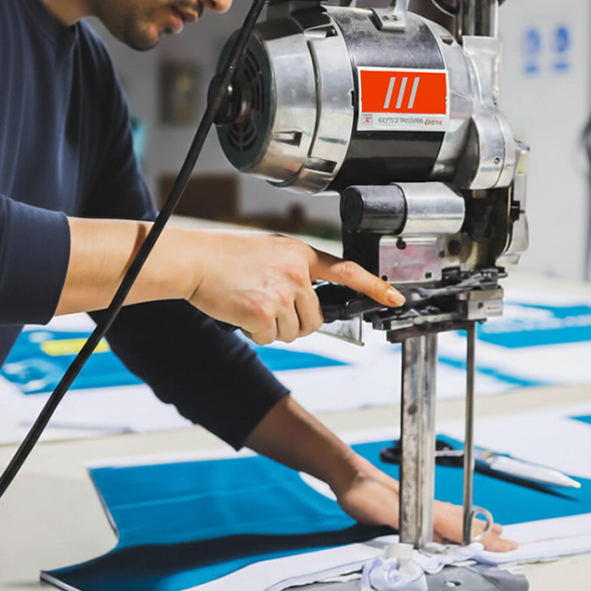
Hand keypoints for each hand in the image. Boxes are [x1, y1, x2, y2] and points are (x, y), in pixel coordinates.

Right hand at [183, 229, 402, 344]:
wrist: (195, 261)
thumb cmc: (226, 258)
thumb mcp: (270, 251)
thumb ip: (296, 271)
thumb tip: (310, 301)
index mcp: (300, 254)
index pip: (347, 271)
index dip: (374, 286)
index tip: (394, 297)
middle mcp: (296, 272)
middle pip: (316, 318)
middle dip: (296, 322)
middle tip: (269, 307)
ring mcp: (282, 292)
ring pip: (295, 332)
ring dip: (275, 328)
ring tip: (252, 305)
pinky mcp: (264, 311)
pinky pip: (272, 338)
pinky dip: (257, 334)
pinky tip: (243, 314)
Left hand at [334, 453, 517, 551]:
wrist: (349, 474)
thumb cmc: (363, 493)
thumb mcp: (381, 510)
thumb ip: (405, 521)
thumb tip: (426, 534)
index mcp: (426, 510)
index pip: (461, 527)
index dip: (484, 538)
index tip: (504, 545)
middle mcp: (428, 506)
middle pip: (465, 522)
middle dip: (489, 534)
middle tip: (510, 542)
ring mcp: (422, 505)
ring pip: (456, 518)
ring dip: (477, 528)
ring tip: (494, 531)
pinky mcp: (413, 505)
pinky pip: (444, 517)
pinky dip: (459, 523)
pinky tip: (456, 524)